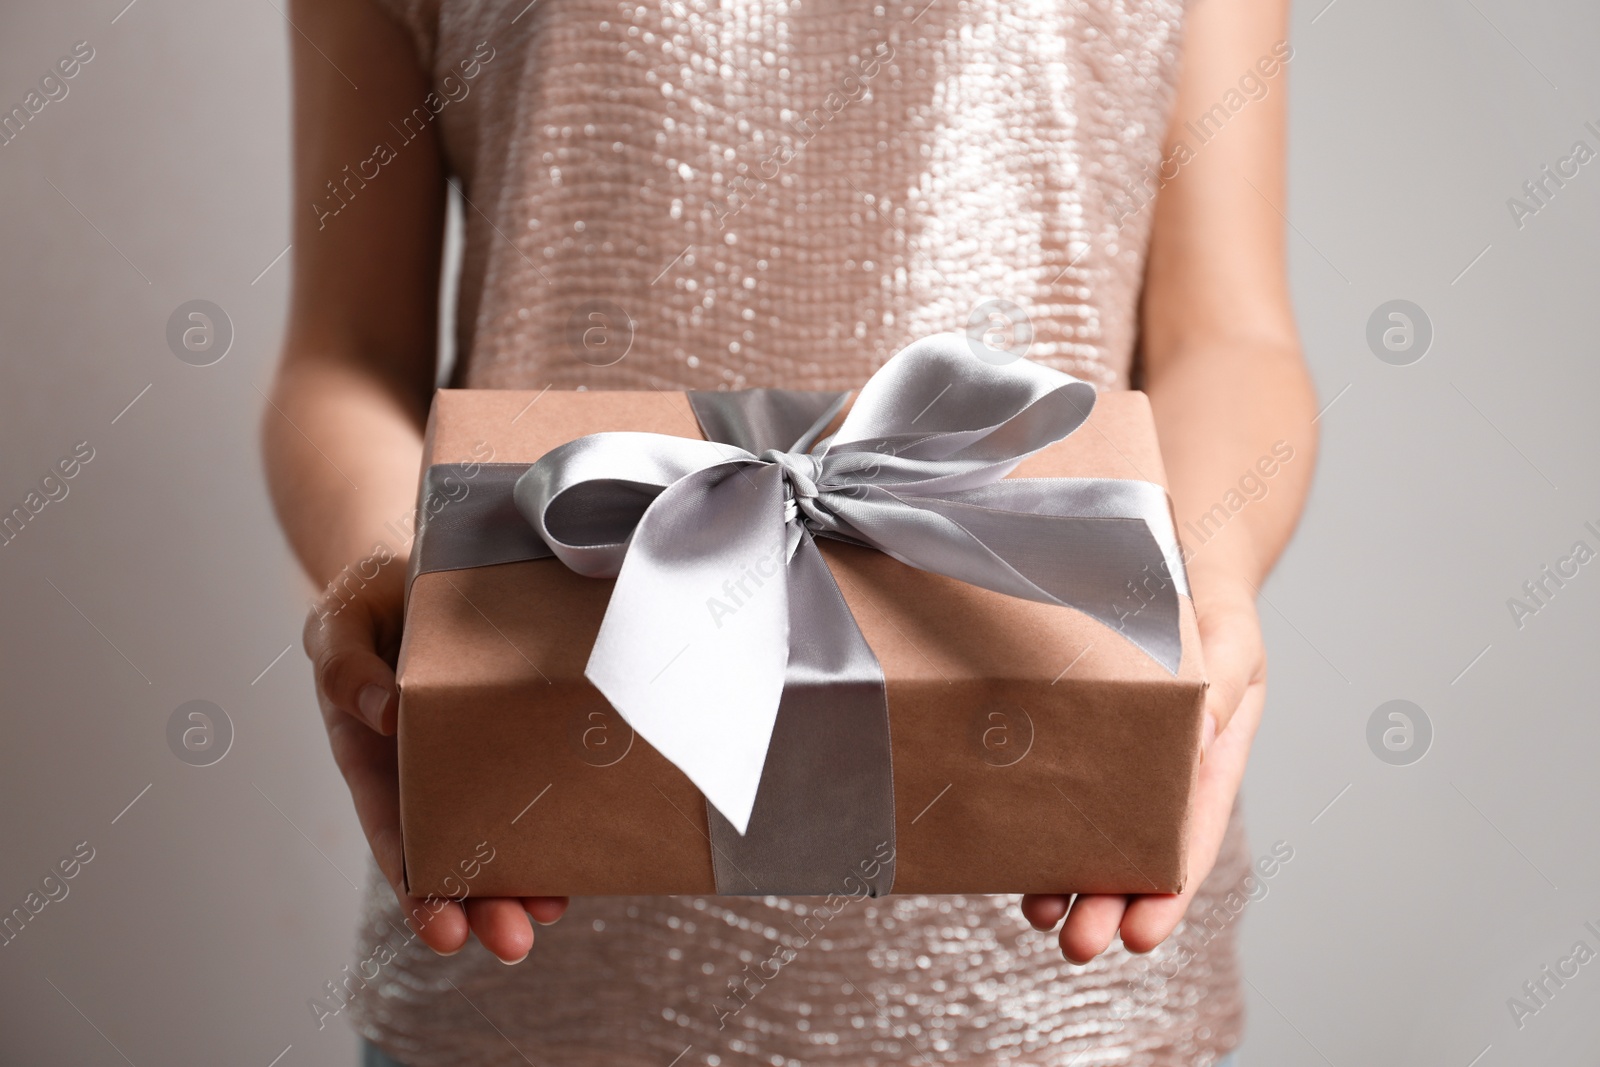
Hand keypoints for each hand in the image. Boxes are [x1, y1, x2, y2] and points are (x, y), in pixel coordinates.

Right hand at [303, 558, 567, 962]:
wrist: (419, 567)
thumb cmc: (370, 602)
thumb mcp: (339, 624)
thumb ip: (345, 666)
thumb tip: (382, 712)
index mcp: (375, 759)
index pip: (397, 839)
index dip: (417, 889)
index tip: (442, 931)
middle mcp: (428, 773)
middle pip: (455, 855)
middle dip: (483, 905)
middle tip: (514, 942)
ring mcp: (478, 757)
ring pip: (504, 832)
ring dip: (526, 879)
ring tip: (551, 912)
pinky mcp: (522, 731)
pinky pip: (541, 782)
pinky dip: (559, 820)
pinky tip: (584, 850)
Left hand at [1019, 557, 1266, 961]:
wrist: (1164, 537)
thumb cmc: (1204, 587)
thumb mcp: (1227, 628)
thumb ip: (1223, 678)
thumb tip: (1201, 737)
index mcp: (1214, 743)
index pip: (1190, 827)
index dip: (1167, 885)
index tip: (1141, 935)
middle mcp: (1166, 755)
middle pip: (1141, 845)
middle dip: (1112, 900)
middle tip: (1080, 946)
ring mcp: (1118, 743)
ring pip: (1095, 824)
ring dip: (1072, 876)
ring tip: (1044, 918)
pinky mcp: (1072, 723)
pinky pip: (1054, 779)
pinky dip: (1037, 819)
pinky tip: (1010, 855)